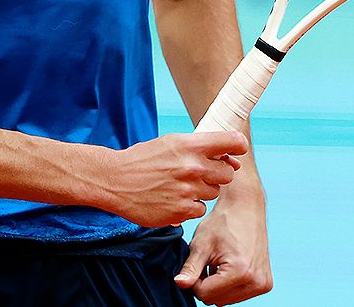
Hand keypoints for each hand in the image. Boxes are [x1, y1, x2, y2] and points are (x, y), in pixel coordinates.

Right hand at [100, 132, 246, 227]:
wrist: (115, 181)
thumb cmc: (144, 160)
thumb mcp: (170, 143)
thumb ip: (202, 149)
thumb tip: (233, 160)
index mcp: (190, 145)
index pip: (233, 142)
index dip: (238, 147)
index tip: (236, 152)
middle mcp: (192, 167)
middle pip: (228, 173)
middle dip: (217, 173)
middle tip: (197, 173)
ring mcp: (188, 190)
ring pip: (214, 192)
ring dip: (202, 190)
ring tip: (178, 185)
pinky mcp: (182, 211)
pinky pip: (200, 209)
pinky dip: (190, 206)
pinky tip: (172, 198)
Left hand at [175, 183, 271, 304]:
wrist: (246, 208)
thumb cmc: (223, 222)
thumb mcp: (202, 244)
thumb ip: (190, 268)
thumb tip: (179, 284)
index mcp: (240, 272)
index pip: (205, 294)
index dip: (195, 280)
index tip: (199, 262)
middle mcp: (256, 281)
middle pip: (216, 300)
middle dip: (207, 284)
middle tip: (208, 261)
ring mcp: (263, 284)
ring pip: (226, 300)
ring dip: (218, 286)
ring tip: (219, 262)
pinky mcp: (265, 284)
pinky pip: (238, 296)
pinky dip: (229, 285)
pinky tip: (229, 266)